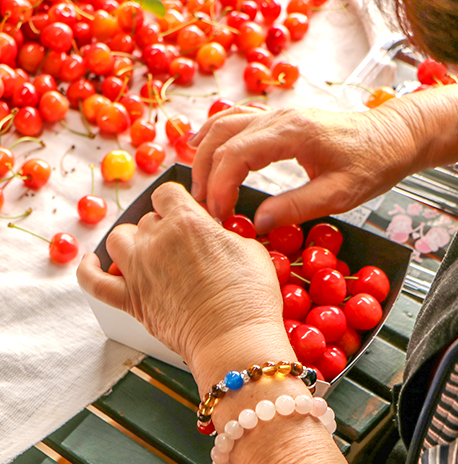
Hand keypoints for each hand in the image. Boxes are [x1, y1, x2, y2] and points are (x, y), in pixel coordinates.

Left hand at [77, 183, 291, 385]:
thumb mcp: (249, 250)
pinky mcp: (129, 300)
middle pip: (147, 220)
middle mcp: (156, 241)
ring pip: (118, 239)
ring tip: (148, 253)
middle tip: (182, 248)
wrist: (233, 341)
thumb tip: (215, 236)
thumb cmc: (248, 298)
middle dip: (163, 228)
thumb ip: (223, 235)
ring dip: (131, 242)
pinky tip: (92, 262)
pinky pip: (93, 281)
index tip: (185, 213)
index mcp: (186, 221)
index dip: (176, 202)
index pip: (167, 193)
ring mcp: (138, 271)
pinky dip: (88, 270)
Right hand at [189, 105, 418, 232]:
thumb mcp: (340, 194)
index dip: (220, 187)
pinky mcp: (276, 120)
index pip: (236, 155)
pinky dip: (212, 135)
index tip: (220, 215)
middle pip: (220, 138)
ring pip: (222, 125)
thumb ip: (297, 207)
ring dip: (203, 155)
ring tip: (197, 187)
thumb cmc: (372, 163)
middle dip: (205, 175)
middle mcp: (277, 117)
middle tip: (203, 208)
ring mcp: (275, 114)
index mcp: (291, 132)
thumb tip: (257, 221)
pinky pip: (233, 120)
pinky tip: (199, 148)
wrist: (392, 136)